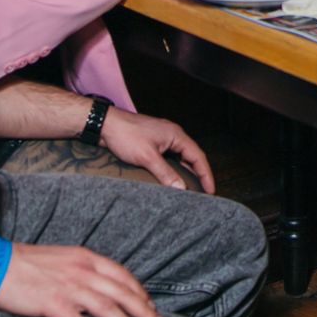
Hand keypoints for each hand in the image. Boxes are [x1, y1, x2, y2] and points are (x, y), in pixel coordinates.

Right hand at [0, 242, 166, 316]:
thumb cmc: (26, 263)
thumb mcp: (62, 259)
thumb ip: (82, 270)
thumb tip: (98, 286)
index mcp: (86, 258)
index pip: (122, 276)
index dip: (139, 292)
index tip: (150, 306)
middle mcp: (83, 271)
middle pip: (122, 293)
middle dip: (145, 311)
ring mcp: (69, 287)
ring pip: (108, 309)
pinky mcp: (52, 303)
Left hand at [100, 108, 215, 192]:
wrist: (105, 124)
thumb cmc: (125, 134)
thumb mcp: (147, 157)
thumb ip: (165, 173)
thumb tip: (180, 188)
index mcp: (176, 135)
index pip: (198, 156)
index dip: (206, 174)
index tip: (211, 190)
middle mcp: (172, 136)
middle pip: (191, 157)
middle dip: (199, 174)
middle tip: (203, 192)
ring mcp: (162, 139)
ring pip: (180, 158)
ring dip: (185, 172)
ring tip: (190, 188)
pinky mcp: (152, 144)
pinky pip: (169, 158)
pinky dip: (173, 169)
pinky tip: (171, 179)